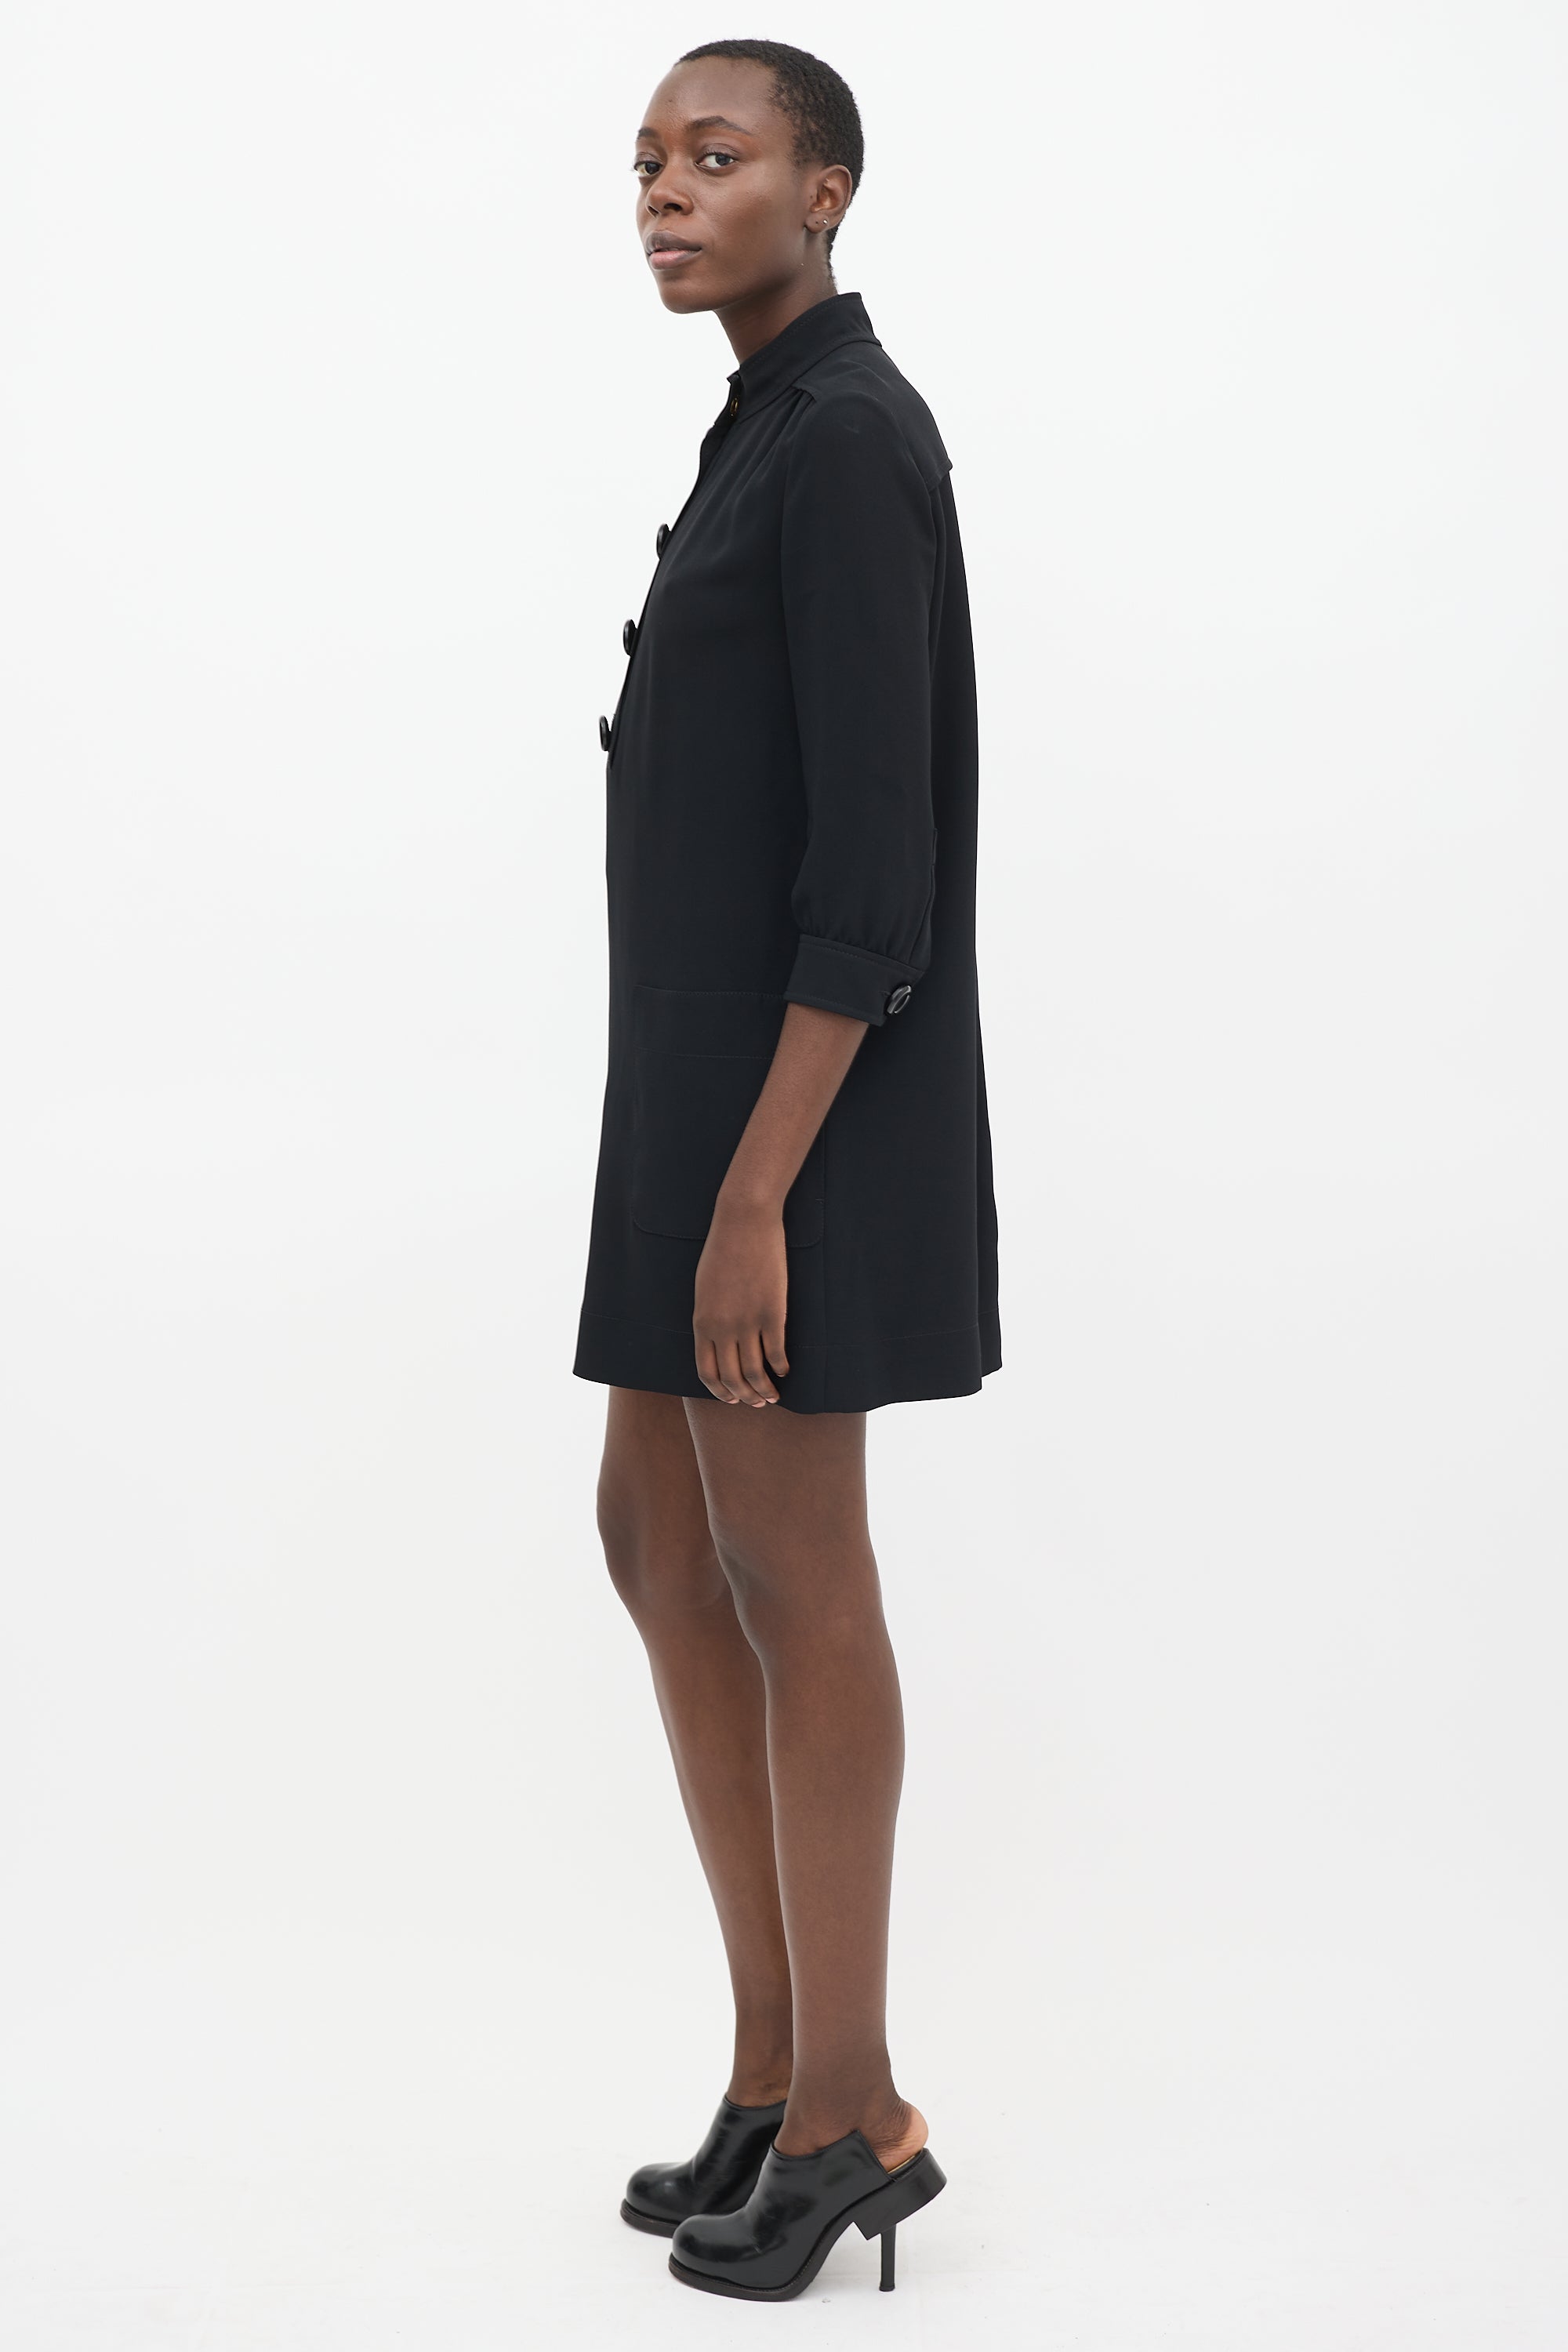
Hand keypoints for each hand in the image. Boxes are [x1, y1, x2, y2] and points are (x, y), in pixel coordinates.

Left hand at [693, 1195, 789, 1404]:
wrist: (743, 1222)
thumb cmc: (723, 1251)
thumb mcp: (705, 1289)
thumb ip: (709, 1318)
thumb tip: (717, 1342)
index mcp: (702, 1323)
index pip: (707, 1373)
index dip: (721, 1391)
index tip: (733, 1398)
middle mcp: (722, 1329)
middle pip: (733, 1379)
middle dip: (745, 1397)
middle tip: (757, 1402)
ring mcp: (748, 1322)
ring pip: (756, 1373)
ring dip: (765, 1390)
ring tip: (774, 1394)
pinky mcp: (773, 1313)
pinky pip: (777, 1353)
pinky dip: (782, 1368)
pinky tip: (787, 1369)